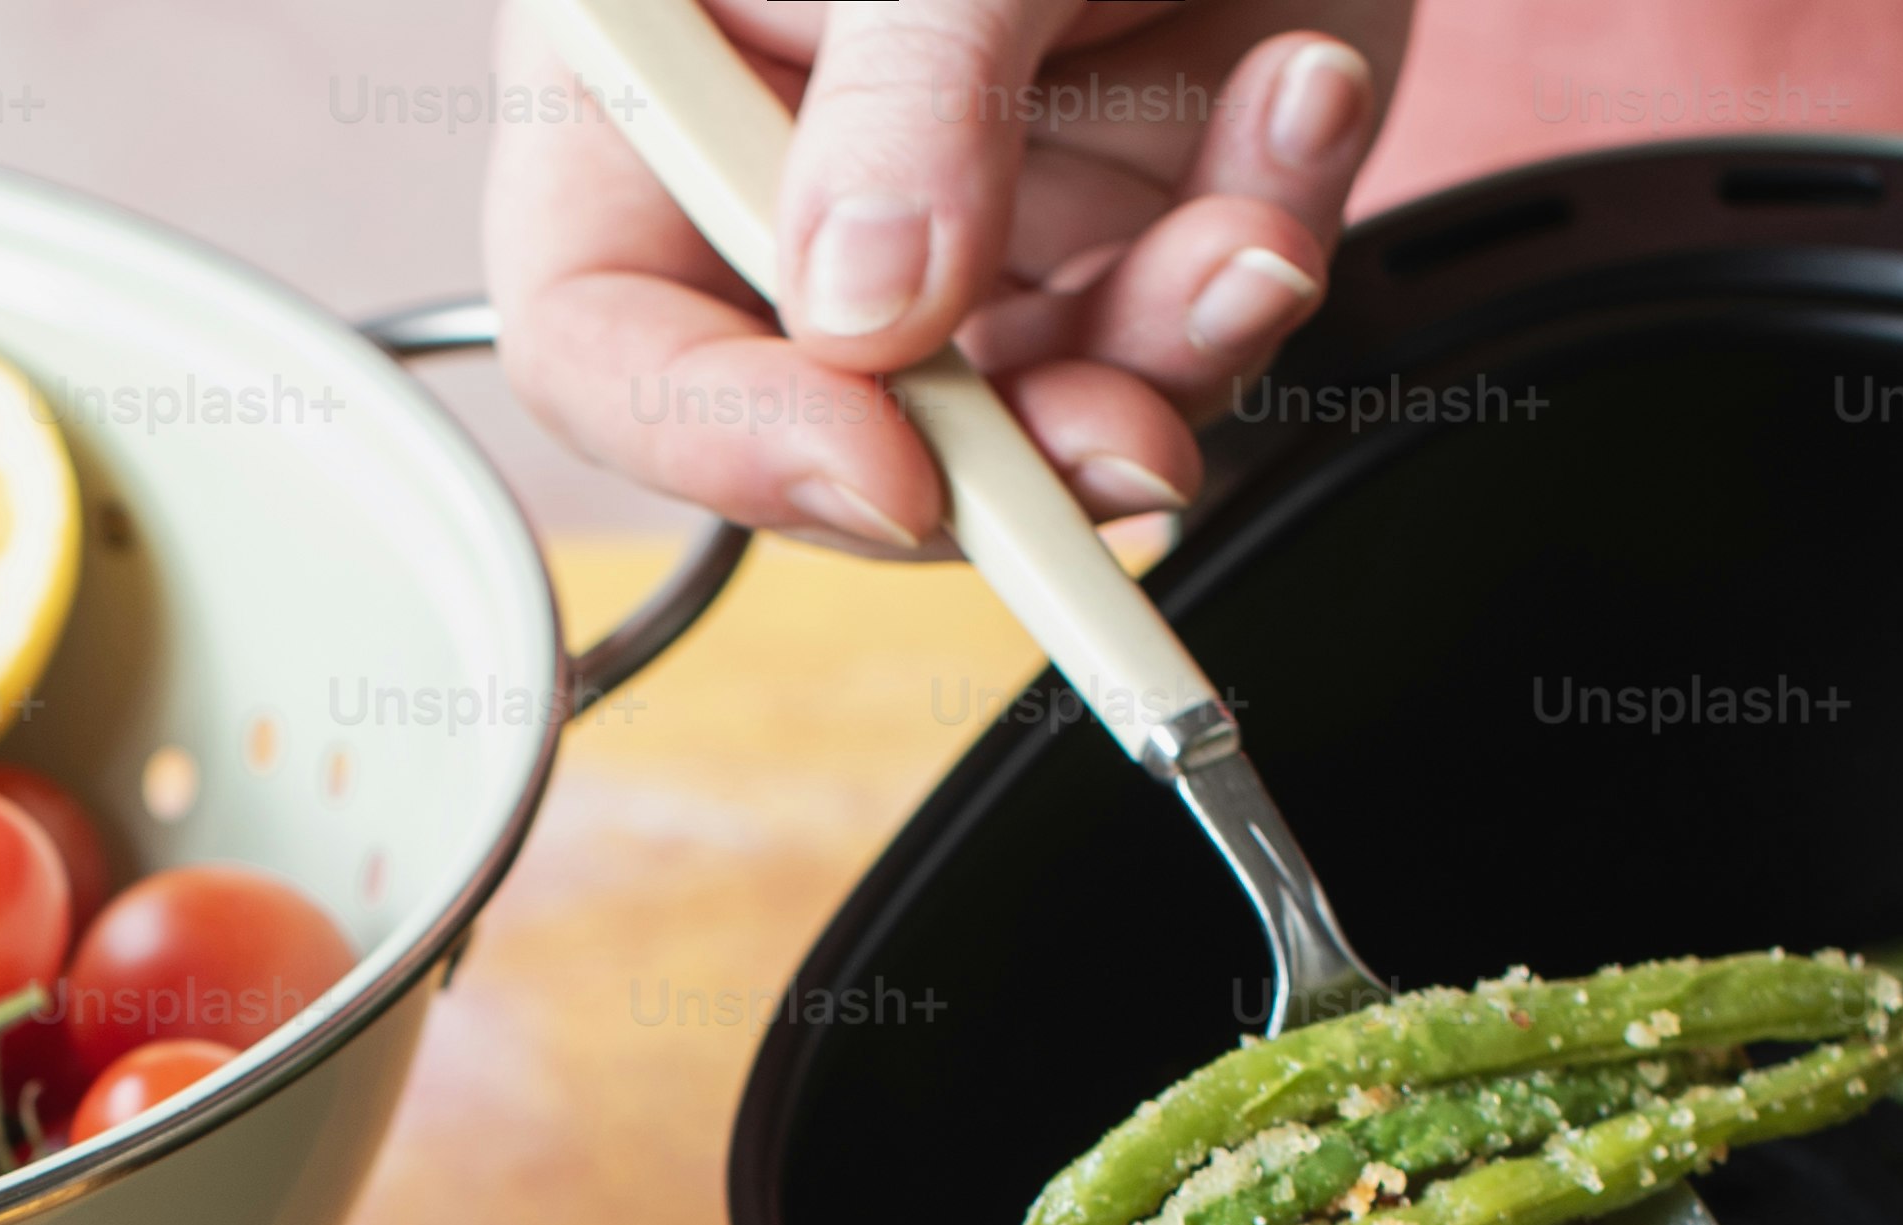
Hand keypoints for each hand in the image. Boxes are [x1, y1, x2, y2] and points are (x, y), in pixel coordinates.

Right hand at [486, 0, 1405, 555]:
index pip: (603, 334)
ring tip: (1256, 223)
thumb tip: (870, 322)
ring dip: (1174, 355)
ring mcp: (978, 199)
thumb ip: (901, 99)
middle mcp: (807, 168)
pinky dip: (1266, 242)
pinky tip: (1299, 95)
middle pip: (839, 424)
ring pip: (1041, 410)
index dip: (724, 441)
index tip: (883, 471)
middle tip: (1123, 442)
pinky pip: (1190, 318)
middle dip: (1007, 456)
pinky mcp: (1138, 201)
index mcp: (663, 77)